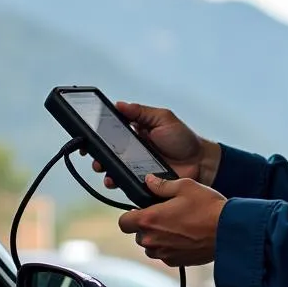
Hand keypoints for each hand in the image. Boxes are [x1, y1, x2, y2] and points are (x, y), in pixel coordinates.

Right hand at [90, 101, 220, 190]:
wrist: (201, 162)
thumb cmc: (183, 138)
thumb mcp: (163, 119)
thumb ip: (141, 112)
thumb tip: (119, 104)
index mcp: (135, 132)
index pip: (111, 131)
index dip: (97, 133)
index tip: (86, 133)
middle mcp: (132, 150)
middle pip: (106, 151)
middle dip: (95, 152)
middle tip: (91, 153)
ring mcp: (135, 167)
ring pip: (111, 168)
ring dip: (102, 167)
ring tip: (101, 167)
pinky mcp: (141, 181)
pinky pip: (124, 182)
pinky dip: (116, 182)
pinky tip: (113, 180)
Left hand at [118, 175, 225, 267]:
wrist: (229, 232)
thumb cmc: (208, 208)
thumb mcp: (185, 187)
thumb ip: (162, 185)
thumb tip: (149, 181)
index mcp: (149, 220)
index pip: (123, 223)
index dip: (130, 216)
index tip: (141, 211)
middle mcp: (152, 240)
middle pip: (137, 235)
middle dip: (147, 226)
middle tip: (165, 216)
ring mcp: (163, 253)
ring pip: (150, 247)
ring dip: (157, 238)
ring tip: (176, 227)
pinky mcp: (176, 261)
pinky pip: (165, 255)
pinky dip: (170, 248)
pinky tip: (185, 237)